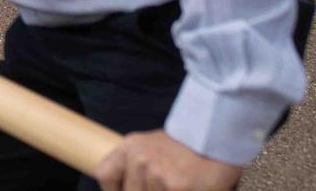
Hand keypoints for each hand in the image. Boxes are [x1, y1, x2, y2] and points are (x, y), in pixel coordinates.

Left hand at [93, 130, 239, 190]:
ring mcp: (156, 173)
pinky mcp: (175, 186)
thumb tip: (128, 188)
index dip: (114, 190)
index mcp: (129, 147)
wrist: (217, 137)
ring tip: (178, 184)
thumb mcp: (151, 146)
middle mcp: (138, 158)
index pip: (104, 175)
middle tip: (164, 185)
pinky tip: (188, 188)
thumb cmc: (186, 147)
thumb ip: (137, 165)